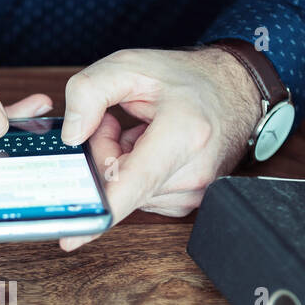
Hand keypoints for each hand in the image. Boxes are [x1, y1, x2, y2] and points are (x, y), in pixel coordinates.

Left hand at [58, 47, 263, 250]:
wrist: (234, 91)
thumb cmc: (188, 79)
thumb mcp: (131, 65)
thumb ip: (89, 92)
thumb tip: (71, 136)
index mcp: (183, 134)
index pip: (133, 184)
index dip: (100, 213)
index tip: (70, 238)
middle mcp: (192, 172)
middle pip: (117, 186)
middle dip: (103, 155)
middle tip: (114, 123)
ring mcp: (193, 193)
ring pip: (125, 194)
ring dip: (120, 165)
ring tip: (141, 133)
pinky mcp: (188, 203)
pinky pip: (139, 197)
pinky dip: (135, 175)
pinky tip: (150, 150)